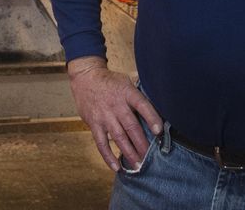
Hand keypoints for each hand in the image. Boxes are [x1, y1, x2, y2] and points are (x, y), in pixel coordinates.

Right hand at [67, 56, 162, 171]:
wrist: (85, 77)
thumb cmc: (110, 81)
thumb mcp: (126, 80)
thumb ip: (139, 94)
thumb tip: (158, 104)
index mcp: (127, 92)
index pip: (142, 105)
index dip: (151, 118)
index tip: (159, 131)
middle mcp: (116, 105)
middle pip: (131, 126)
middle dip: (142, 143)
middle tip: (150, 157)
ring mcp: (104, 116)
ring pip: (118, 137)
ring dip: (129, 152)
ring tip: (138, 165)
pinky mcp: (94, 124)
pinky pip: (101, 143)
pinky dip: (108, 156)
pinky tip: (116, 167)